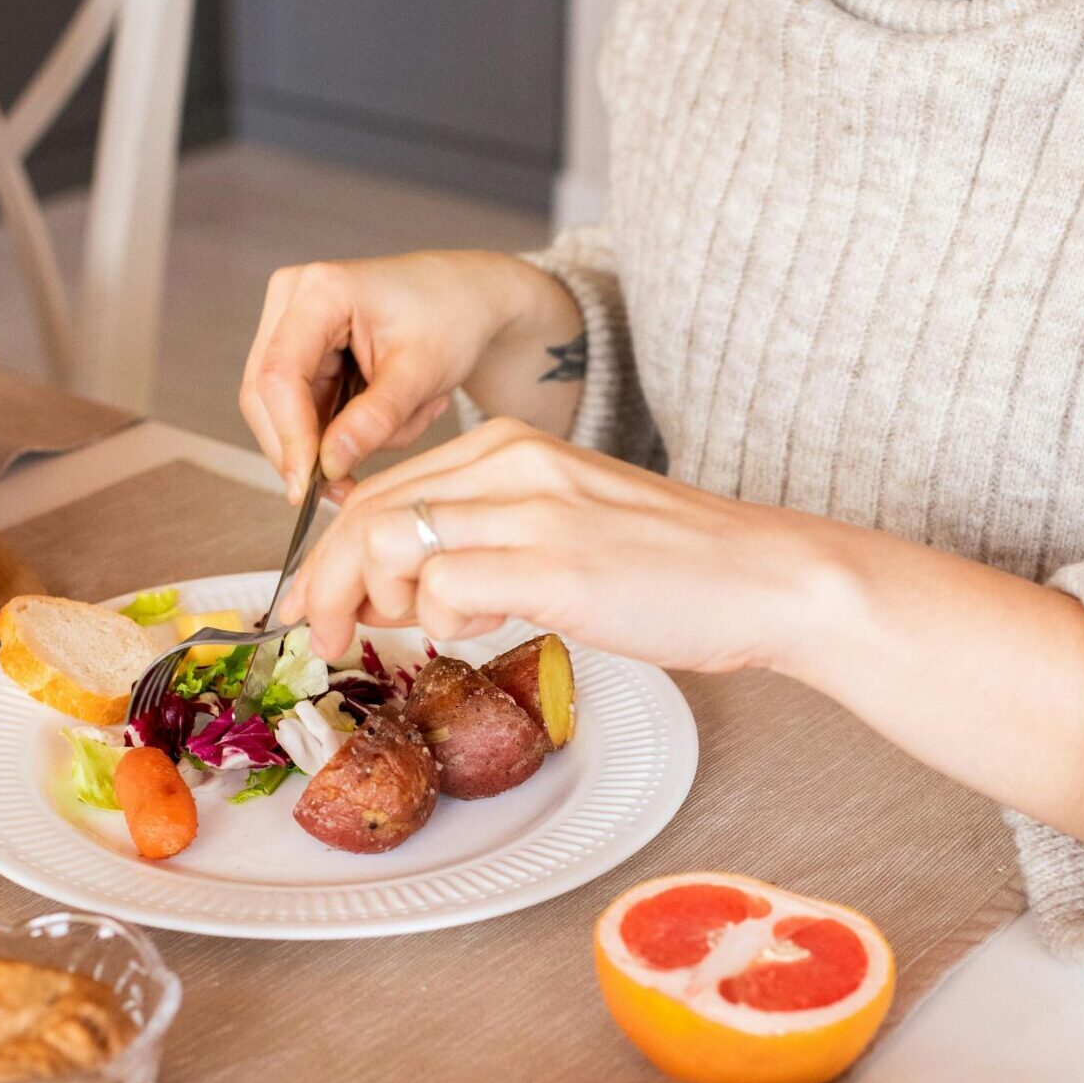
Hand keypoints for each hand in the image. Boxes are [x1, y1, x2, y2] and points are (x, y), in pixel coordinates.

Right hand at [240, 251, 577, 500]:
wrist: (465, 297)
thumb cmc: (450, 318)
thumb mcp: (421, 373)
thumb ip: (374, 419)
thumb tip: (327, 466)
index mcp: (320, 290)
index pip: (280, 374)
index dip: (288, 436)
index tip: (306, 487)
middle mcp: (292, 299)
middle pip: (266, 395)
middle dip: (305, 448)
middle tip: (348, 488)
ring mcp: (290, 324)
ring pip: (282, 409)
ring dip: (334, 437)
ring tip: (406, 420)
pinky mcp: (301, 350)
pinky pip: (303, 408)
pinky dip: (342, 428)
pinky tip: (395, 413)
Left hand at [279, 417, 858, 674]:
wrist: (765, 575)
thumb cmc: (671, 562)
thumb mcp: (565, 519)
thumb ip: (487, 532)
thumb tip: (405, 582)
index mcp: (511, 445)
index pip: (381, 488)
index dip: (330, 554)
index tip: (318, 603)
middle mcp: (513, 463)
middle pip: (368, 513)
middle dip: (325, 584)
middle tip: (325, 637)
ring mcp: (535, 511)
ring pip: (391, 543)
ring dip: (373, 604)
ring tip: (407, 634)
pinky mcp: (557, 566)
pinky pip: (445, 586)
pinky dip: (438, 620)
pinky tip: (481, 627)